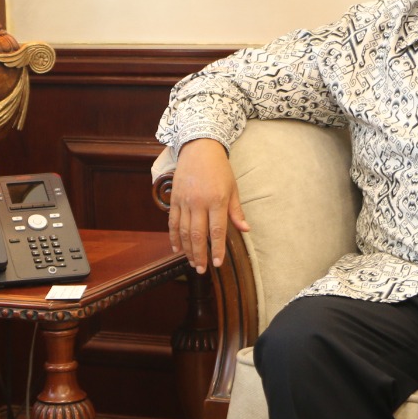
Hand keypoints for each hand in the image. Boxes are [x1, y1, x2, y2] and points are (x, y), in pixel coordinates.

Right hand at [168, 139, 249, 273]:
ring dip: (187, 249)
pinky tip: (176, 248)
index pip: (216, 231)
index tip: (217, 264)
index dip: (216, 249)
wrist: (199, 149)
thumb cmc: (219, 169)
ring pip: (183, 231)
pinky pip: (172, 222)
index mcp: (217, 200)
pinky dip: (173, 237)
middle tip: (201, 270)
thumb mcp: (233, 188)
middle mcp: (199, 202)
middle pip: (197, 235)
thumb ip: (236, 211)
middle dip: (199, 255)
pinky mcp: (174, 199)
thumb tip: (245, 230)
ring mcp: (185, 201)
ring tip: (191, 262)